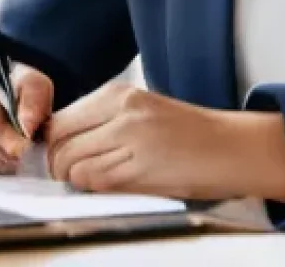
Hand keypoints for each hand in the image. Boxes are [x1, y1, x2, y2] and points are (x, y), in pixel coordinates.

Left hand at [44, 81, 284, 202]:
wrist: (231, 147)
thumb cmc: (189, 134)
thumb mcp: (142, 112)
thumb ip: (103, 121)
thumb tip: (62, 143)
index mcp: (119, 94)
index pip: (60, 120)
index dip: (52, 144)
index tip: (59, 156)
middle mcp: (121, 110)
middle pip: (60, 143)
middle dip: (58, 166)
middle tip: (73, 177)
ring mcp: (130, 138)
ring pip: (72, 165)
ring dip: (76, 180)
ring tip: (98, 181)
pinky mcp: (140, 167)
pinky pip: (94, 181)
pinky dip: (94, 189)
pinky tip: (114, 187)